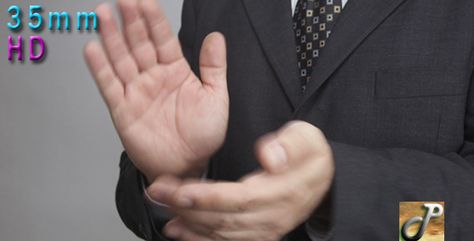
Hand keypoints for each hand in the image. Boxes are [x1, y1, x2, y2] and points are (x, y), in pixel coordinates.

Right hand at [84, 0, 228, 180]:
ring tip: (103, 15)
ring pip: (122, 59)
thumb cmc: (203, 136)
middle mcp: (154, 78)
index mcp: (176, 72)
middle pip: (139, 43)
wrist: (188, 165)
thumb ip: (214, 67)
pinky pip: (110, 86)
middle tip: (122, 0)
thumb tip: (216, 37)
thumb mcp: (216, 98)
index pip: (163, 39)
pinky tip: (93, 49)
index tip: (145, 0)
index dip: (154, 19)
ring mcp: (137, 92)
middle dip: (130, 21)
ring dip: (112, 37)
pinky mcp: (123, 109)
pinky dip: (100, 68)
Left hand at [148, 121, 334, 240]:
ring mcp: (266, 229)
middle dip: (186, 208)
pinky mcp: (260, 234)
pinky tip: (181, 232)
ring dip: (190, 226)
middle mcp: (273, 216)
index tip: (178, 190)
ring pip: (223, 234)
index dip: (206, 197)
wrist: (322, 179)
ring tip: (163, 212)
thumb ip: (290, 145)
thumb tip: (269, 157)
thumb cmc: (309, 156)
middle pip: (224, 219)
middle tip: (157, 193)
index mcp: (282, 191)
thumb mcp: (307, 138)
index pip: (239, 199)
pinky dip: (202, 239)